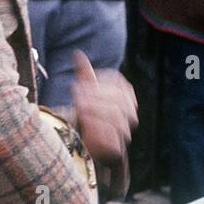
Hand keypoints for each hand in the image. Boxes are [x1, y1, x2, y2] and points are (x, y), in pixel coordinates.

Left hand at [71, 50, 137, 166]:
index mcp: (125, 94)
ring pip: (116, 118)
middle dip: (93, 97)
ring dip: (94, 112)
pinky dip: (98, 132)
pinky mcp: (117, 149)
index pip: (117, 83)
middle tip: (74, 94)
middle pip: (117, 100)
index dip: (98, 83)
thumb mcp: (85, 94)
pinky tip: (83, 126)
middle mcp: (129, 112)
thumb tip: (78, 54)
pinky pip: (113, 140)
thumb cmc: (87, 113)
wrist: (89, 144)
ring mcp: (125, 131)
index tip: (77, 86)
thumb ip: (85, 75)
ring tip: (77, 108)